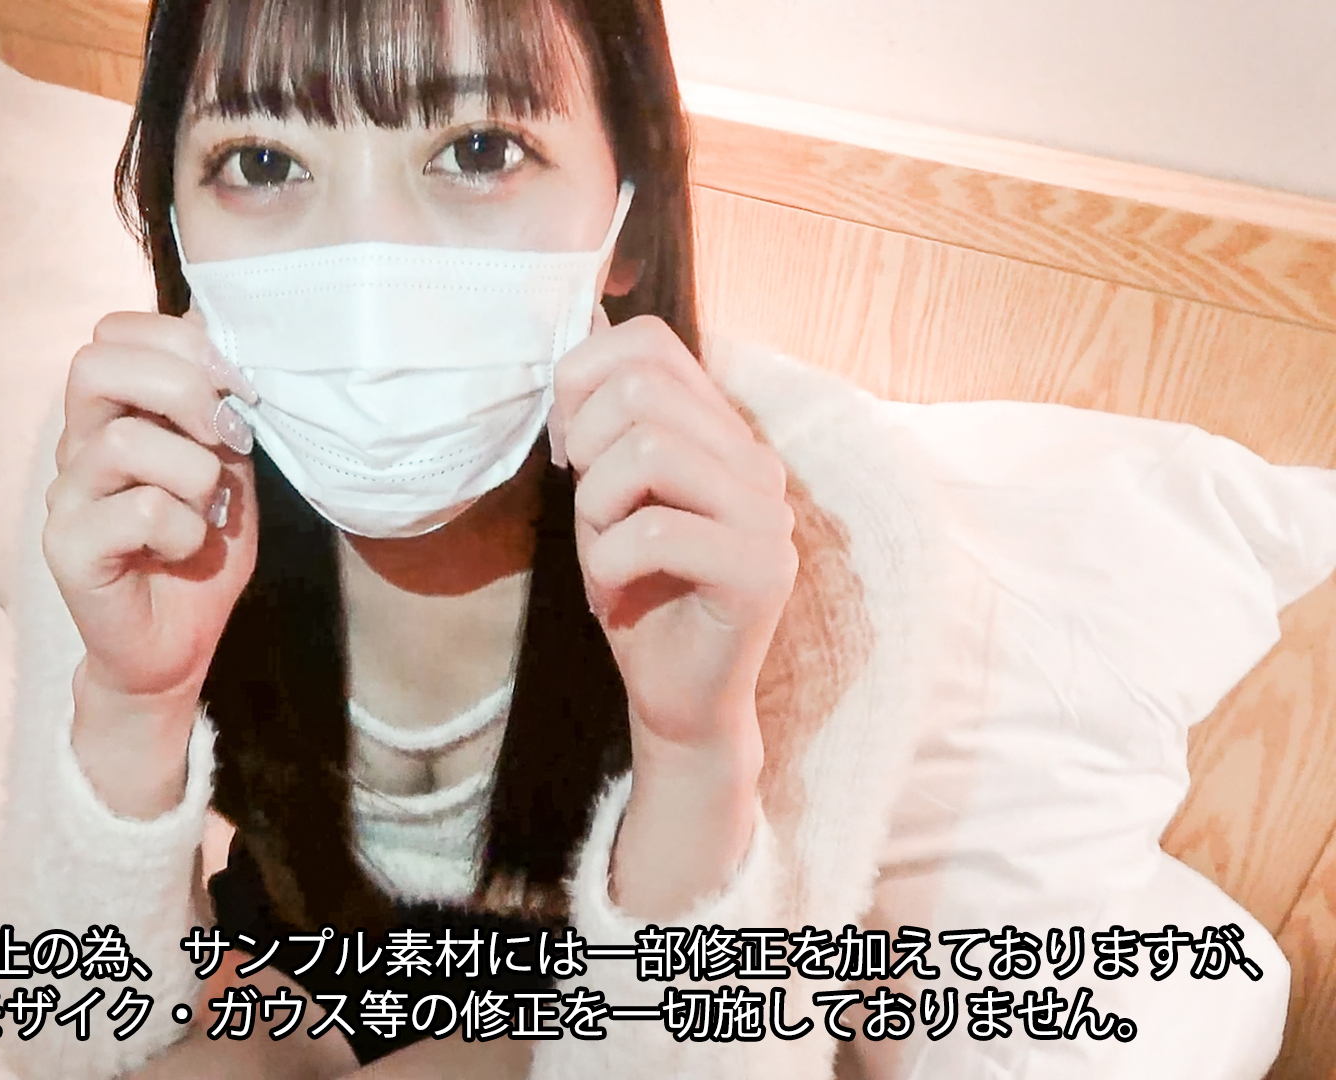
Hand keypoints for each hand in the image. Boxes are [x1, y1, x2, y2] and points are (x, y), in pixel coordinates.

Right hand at [42, 308, 259, 725]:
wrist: (180, 645)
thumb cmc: (201, 550)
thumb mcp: (226, 465)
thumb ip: (217, 408)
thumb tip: (215, 337)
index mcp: (112, 415)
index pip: (113, 332)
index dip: (179, 342)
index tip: (235, 387)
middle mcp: (77, 446)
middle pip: (93, 364)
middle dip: (179, 388)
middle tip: (223, 435)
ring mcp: (65, 496)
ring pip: (124, 444)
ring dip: (193, 475)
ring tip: (206, 512)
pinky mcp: (66, 548)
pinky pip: (138, 511)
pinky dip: (184, 530)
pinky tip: (184, 550)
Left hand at [549, 307, 797, 748]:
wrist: (676, 698)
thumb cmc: (638, 591)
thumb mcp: (605, 492)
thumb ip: (603, 420)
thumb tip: (586, 317)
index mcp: (720, 430)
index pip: (648, 342)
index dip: (583, 381)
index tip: (571, 450)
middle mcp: (755, 460)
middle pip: (643, 388)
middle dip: (585, 446)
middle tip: (589, 509)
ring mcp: (767, 514)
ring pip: (649, 450)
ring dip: (596, 506)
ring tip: (604, 549)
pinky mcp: (761, 572)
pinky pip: (655, 532)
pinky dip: (607, 563)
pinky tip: (616, 590)